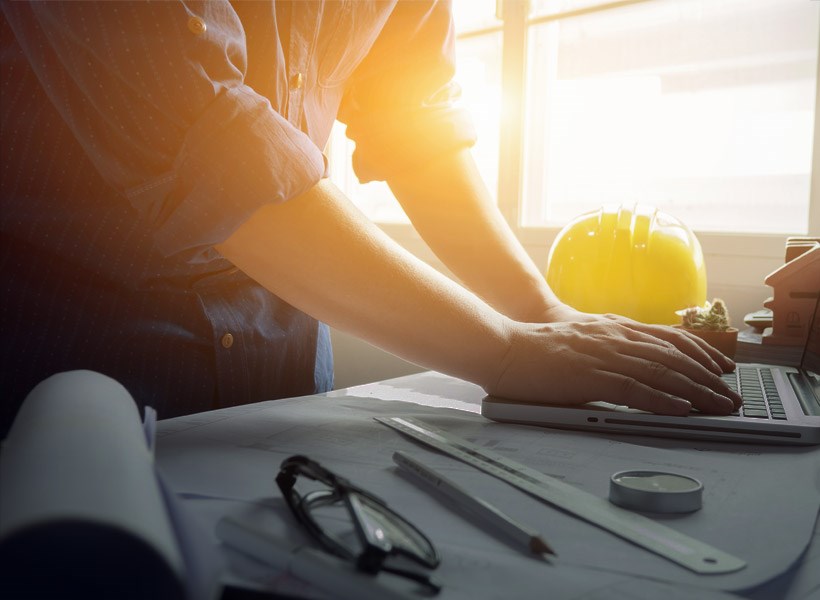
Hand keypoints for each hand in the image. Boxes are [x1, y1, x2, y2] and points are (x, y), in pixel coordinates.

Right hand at [487, 313, 742, 415]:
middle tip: (732, 395)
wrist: (505, 346)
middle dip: (708, 376)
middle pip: (674, 356)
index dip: (701, 351)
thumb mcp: (581, 337)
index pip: (669, 337)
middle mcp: (615, 337)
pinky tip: (681, 409)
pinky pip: (634, 389)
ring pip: (662, 372)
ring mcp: (604, 356)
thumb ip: (608, 344)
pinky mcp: (590, 377)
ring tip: (720, 405)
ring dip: (696, 390)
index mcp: (614, 327)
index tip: (722, 366)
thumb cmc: (538, 347)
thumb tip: (631, 360)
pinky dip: (662, 400)